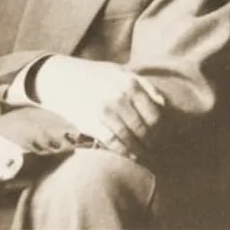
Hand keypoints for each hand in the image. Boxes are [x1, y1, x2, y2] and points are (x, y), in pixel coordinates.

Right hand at [33, 56, 165, 159]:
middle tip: (155, 147)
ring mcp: (105, 111)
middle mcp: (119, 97)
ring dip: (139, 149)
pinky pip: (112, 141)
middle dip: (152, 140)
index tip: (163, 135)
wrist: (65, 79)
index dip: (161, 128)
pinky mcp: (91, 123)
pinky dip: (123, 150)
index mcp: (131, 84)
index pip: (154, 113)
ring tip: (145, 154)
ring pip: (129, 136)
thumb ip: (144, 86)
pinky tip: (130, 155)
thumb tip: (163, 103)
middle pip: (143, 127)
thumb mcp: (123, 73)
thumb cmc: (99, 76)